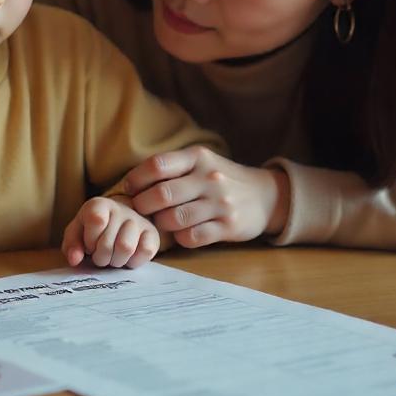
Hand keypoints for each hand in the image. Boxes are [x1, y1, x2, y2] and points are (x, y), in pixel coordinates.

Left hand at [62, 196, 160, 268]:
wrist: (118, 224)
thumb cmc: (93, 231)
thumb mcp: (76, 234)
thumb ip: (72, 246)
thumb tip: (75, 260)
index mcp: (99, 204)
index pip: (96, 220)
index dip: (90, 240)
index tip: (89, 244)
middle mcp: (121, 208)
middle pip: (108, 242)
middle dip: (100, 257)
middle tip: (100, 256)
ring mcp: (139, 220)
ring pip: (126, 248)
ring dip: (116, 261)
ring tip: (113, 257)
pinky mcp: (153, 234)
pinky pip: (145, 252)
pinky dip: (133, 262)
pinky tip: (127, 257)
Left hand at [123, 146, 289, 247]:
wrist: (265, 196)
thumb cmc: (222, 178)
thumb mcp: (201, 162)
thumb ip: (172, 168)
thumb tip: (131, 183)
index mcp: (198, 157)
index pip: (158, 165)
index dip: (137, 178)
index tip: (130, 189)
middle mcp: (210, 178)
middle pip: (162, 194)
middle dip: (143, 205)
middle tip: (139, 210)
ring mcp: (220, 203)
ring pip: (175, 218)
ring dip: (160, 223)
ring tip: (160, 222)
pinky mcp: (228, 226)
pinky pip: (192, 237)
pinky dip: (180, 237)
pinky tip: (180, 233)